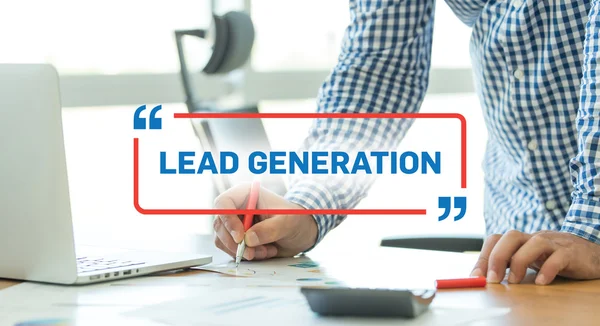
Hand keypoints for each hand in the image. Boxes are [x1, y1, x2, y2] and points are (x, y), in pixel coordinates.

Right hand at [213, 183, 317, 260]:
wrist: (301, 231)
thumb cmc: (296, 219)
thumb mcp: (287, 222)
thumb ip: (269, 229)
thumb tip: (249, 239)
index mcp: (246, 194)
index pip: (224, 203)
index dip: (228, 221)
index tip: (240, 238)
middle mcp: (237, 207)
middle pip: (220, 225)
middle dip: (235, 243)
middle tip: (252, 253)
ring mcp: (235, 223)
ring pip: (223, 240)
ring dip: (243, 251)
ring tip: (266, 250)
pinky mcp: (237, 238)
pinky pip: (231, 250)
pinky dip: (247, 255)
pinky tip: (265, 251)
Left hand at [470, 230, 599, 284]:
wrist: (590, 254)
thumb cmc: (555, 257)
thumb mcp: (530, 259)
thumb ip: (510, 265)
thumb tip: (484, 278)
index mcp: (522, 240)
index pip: (496, 239)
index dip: (484, 256)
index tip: (476, 276)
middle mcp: (535, 238)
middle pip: (512, 236)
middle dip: (497, 257)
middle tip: (492, 279)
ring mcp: (554, 244)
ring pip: (535, 243)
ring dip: (519, 262)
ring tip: (514, 281)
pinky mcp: (571, 253)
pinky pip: (559, 257)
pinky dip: (548, 269)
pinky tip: (541, 282)